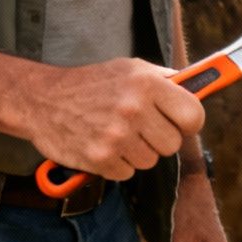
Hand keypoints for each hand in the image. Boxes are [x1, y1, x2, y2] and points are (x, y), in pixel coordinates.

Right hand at [17, 58, 203, 181]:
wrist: (43, 99)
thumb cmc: (91, 83)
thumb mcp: (130, 68)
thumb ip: (165, 80)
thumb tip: (198, 88)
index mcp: (146, 84)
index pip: (194, 115)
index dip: (189, 122)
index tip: (181, 122)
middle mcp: (134, 109)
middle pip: (173, 144)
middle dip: (160, 138)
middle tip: (141, 127)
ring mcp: (116, 136)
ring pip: (151, 161)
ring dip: (137, 152)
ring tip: (117, 132)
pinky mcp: (100, 159)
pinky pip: (127, 172)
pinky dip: (117, 163)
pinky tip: (103, 143)